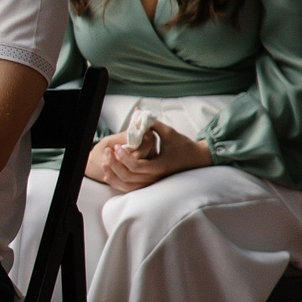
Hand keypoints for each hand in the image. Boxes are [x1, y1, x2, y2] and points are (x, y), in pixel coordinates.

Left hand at [83, 119, 211, 192]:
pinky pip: (130, 187)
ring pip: (127, 185)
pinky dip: (118, 182)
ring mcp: (152, 183)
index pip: (136, 166)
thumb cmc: (183, 145)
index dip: (123, 157)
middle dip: (114, 165)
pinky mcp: (150, 184)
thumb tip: (139, 114)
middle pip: (128, 177)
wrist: (196, 159)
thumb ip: (153, 124)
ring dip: (113, 175)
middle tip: (106, 152)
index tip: (116, 147)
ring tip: (104, 163)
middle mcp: (155, 177)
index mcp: (159, 166)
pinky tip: (109, 173)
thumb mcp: (169, 133)